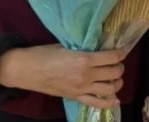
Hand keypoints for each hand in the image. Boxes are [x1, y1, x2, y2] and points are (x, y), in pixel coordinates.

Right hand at [0, 44, 126, 107]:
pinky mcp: (76, 97)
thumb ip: (84, 48)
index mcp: (85, 59)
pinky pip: (97, 103)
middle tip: (118, 63)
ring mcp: (82, 89)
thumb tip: (97, 46)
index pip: (112, 57)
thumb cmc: (44, 54)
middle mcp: (86, 75)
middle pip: (114, 73)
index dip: (121, 53)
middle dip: (120, 67)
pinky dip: (109, 103)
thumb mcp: (67, 45)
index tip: (122, 50)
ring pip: (110, 89)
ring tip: (116, 78)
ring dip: (117, 82)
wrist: (27, 70)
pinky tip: (115, 99)